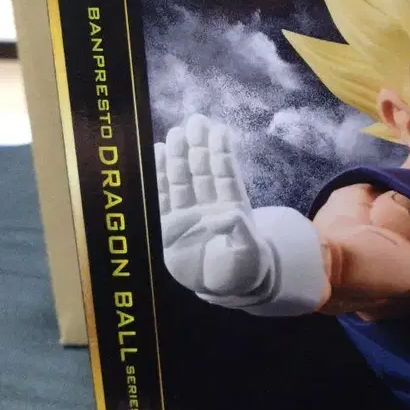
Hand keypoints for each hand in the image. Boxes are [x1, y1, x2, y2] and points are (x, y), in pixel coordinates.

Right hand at [155, 114, 273, 301]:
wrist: (224, 288)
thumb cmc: (244, 268)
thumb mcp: (249, 252)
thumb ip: (241, 231)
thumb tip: (226, 215)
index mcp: (231, 206)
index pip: (225, 174)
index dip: (222, 152)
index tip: (219, 130)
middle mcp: (209, 205)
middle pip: (202, 169)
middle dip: (199, 145)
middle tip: (196, 121)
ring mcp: (188, 213)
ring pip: (183, 178)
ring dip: (180, 155)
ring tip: (177, 132)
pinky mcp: (169, 226)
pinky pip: (163, 196)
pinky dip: (161, 176)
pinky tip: (159, 153)